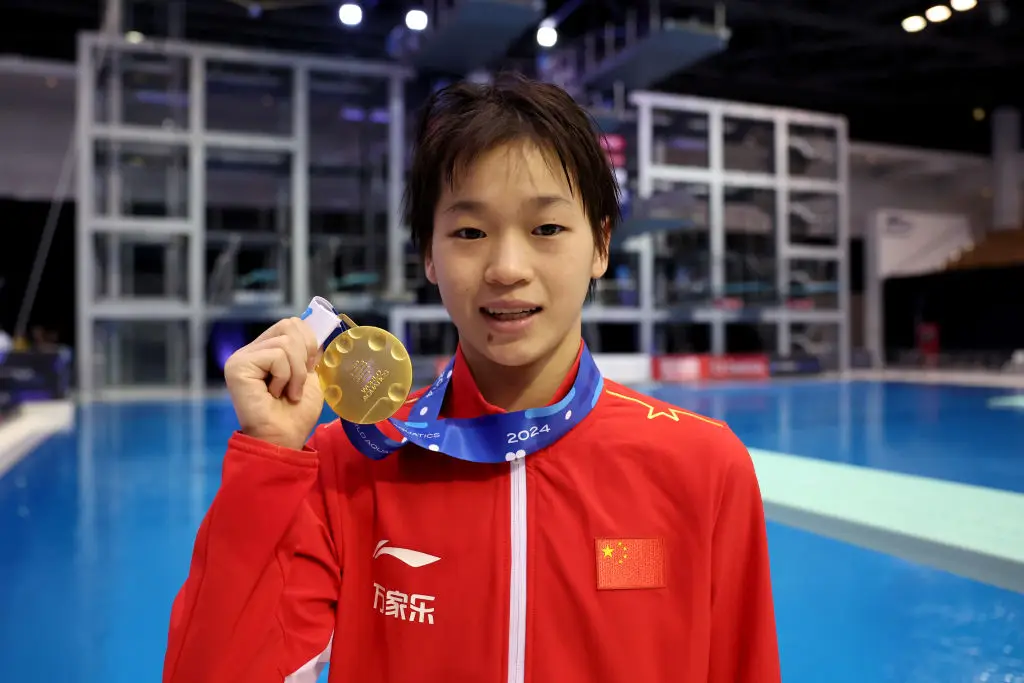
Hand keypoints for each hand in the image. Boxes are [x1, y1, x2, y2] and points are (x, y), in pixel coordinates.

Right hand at [224, 317, 323, 450]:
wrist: (284, 439)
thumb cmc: (296, 414)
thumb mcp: (310, 377)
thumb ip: (310, 353)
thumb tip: (318, 330)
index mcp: (266, 351)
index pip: (291, 325)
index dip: (309, 342)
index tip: (310, 368)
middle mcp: (251, 351)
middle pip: (289, 326)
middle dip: (304, 355)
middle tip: (298, 382)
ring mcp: (241, 357)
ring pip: (285, 343)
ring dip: (296, 373)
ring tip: (287, 393)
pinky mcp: (237, 366)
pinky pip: (276, 357)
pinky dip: (284, 377)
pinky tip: (274, 394)